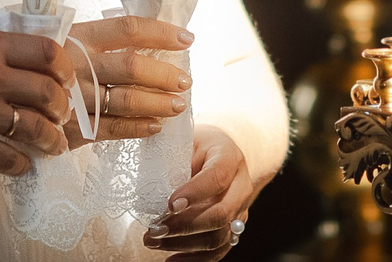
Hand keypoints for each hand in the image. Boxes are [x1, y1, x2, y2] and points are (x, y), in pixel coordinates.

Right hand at [0, 32, 68, 175]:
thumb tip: (15, 63)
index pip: (47, 51)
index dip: (63, 67)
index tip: (64, 78)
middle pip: (49, 92)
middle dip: (61, 107)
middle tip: (60, 115)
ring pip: (37, 129)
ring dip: (51, 139)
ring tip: (53, 144)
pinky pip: (10, 159)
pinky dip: (21, 164)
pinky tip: (21, 164)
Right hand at [64, 15, 194, 143]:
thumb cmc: (33, 61)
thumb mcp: (58, 37)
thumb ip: (94, 38)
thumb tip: (143, 37)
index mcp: (77, 37)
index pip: (127, 29)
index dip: (160, 33)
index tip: (187, 38)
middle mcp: (77, 66)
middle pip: (131, 67)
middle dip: (164, 75)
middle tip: (185, 81)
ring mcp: (75, 98)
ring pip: (126, 100)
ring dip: (158, 103)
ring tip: (178, 105)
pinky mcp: (71, 128)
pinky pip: (112, 130)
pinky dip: (137, 128)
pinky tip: (155, 126)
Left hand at [142, 124, 259, 254]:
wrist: (221, 154)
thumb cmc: (196, 146)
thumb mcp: (185, 140)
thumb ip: (172, 158)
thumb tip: (151, 185)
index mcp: (229, 156)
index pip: (217, 177)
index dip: (195, 193)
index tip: (169, 205)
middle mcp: (240, 185)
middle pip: (221, 213)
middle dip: (185, 226)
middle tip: (154, 230)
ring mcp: (240, 209)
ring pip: (219, 236)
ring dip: (184, 244)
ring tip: (154, 242)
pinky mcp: (234, 228)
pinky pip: (219, 250)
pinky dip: (195, 259)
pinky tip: (171, 259)